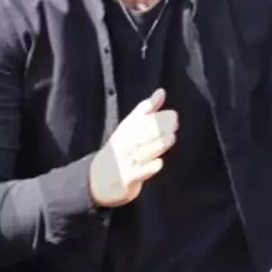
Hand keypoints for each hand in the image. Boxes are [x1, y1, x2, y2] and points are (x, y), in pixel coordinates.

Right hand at [90, 89, 179, 207]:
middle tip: (175, 122)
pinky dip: (149, 167)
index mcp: (126, 130)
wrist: (97, 179)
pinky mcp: (126, 179)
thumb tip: (161, 92)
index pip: (140, 120)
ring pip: (141, 151)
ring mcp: (124, 161)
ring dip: (157, 144)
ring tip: (171, 138)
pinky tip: (159, 162)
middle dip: (158, 127)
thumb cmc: (120, 150)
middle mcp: (124, 144)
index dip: (156, 115)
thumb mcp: (130, 128)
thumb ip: (147, 111)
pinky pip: (138, 172)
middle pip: (141, 133)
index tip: (173, 114)